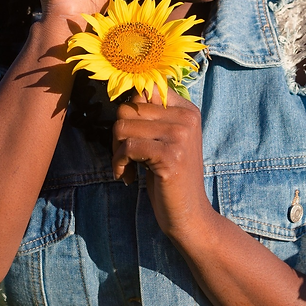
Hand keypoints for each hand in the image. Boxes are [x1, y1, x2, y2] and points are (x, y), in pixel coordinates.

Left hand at [112, 90, 213, 239]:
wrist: (189, 215)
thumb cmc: (170, 178)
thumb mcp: (166, 140)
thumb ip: (152, 116)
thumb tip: (126, 92)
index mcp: (187, 110)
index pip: (144, 90)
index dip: (130, 112)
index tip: (132, 135)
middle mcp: (186, 118)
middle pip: (128, 108)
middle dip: (118, 134)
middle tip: (125, 157)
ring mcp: (180, 136)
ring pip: (123, 126)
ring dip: (116, 151)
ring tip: (127, 167)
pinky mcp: (169, 156)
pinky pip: (127, 148)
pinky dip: (118, 164)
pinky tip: (126, 177)